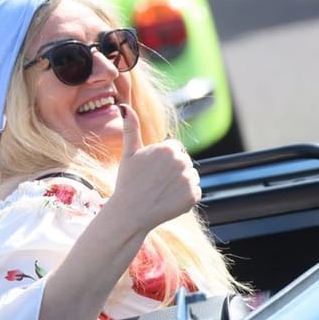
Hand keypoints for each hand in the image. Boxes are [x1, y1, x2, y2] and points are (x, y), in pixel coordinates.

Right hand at [106, 104, 199, 232]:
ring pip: (190, 176)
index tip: (152, 171)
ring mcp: (188, 179)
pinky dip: (185, 197)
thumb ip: (131, 129)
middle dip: (173, 170)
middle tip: (155, 183)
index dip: (163, 160)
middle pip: (184, 162)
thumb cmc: (128, 182)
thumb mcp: (129, 153)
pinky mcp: (194, 196)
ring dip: (180, 183)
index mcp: (168, 148)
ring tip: (162, 191)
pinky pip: (194, 192)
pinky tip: (169, 200)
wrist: (130, 213)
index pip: (174, 149)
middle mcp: (181, 161)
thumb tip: (124, 106)